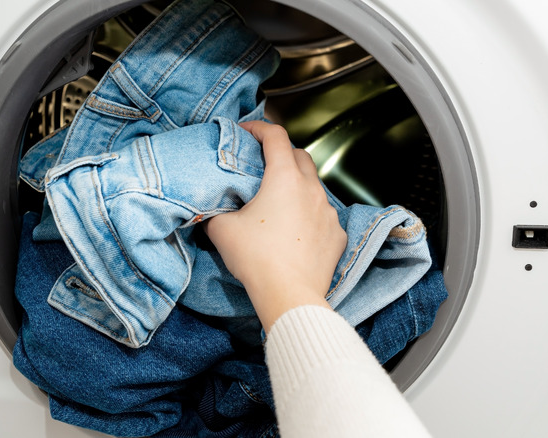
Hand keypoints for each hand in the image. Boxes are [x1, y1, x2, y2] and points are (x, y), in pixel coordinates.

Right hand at [204, 121, 346, 329]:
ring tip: (278, 200)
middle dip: (281, 153)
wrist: (289, 295)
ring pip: (313, 186)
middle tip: (262, 163)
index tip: (247, 131)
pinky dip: (309, 213)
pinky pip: (323, 214)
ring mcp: (328, 211)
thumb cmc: (256, 258)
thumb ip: (214, 211)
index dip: (259, 128)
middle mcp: (311, 189)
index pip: (275, 137)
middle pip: (300, 155)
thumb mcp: (221, 229)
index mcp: (284, 178)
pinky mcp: (337, 234)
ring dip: (297, 184)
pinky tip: (295, 229)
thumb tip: (210, 208)